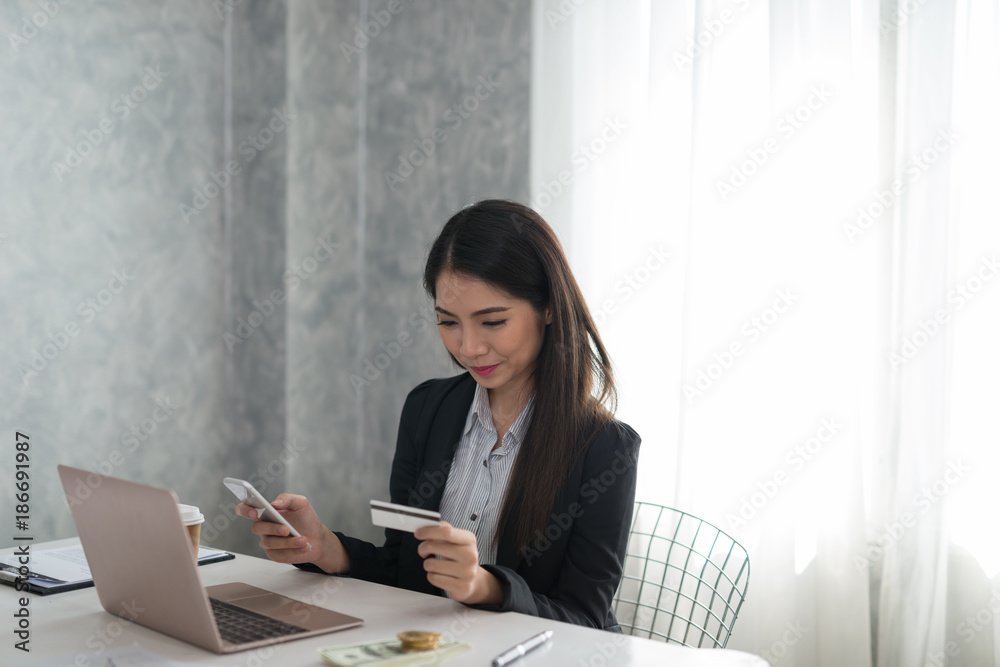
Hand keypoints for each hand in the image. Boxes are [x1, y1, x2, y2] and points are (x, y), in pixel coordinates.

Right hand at [234, 493, 349, 572]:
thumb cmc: (306, 519)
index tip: (254, 512)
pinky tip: (304, 547)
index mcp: (266, 512)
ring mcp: (268, 541)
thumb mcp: (301, 504)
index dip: (245, 510)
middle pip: (257, 528)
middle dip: (272, 528)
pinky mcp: (275, 555)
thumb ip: (288, 499)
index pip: (246, 508)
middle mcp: (264, 527)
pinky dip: (294, 550)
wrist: (318, 538)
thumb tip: (275, 503)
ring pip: (270, 542)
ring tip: (303, 540)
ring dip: (288, 541)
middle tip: (286, 529)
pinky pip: (280, 553)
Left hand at [415, 522, 502, 604]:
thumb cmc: (460, 558)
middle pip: (434, 547)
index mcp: (469, 540)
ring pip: (431, 565)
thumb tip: (426, 527)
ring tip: (435, 565)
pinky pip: (434, 578)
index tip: (418, 533)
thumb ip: (443, 531)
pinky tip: (439, 575)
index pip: (446, 531)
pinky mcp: (462, 587)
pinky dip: (432, 576)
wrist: (473, 580)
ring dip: (428, 564)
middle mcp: (470, 555)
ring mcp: (467, 572)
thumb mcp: (456, 541)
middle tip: (423, 551)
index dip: (428, 531)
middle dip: (423, 548)